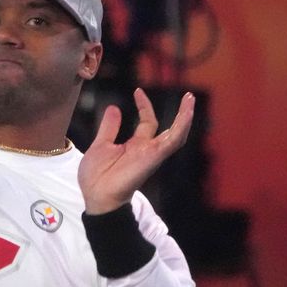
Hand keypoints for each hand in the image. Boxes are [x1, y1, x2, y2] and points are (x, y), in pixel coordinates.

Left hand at [78, 89, 194, 214]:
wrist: (96, 195)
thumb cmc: (96, 176)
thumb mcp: (101, 145)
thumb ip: (110, 128)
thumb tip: (114, 108)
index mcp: (135, 146)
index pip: (147, 122)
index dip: (145, 106)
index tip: (138, 91)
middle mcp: (147, 149)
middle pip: (169, 129)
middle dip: (180, 114)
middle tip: (188, 96)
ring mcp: (152, 154)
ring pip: (176, 135)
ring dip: (185, 118)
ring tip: (190, 100)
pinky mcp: (154, 157)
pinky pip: (172, 142)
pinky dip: (181, 128)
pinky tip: (186, 114)